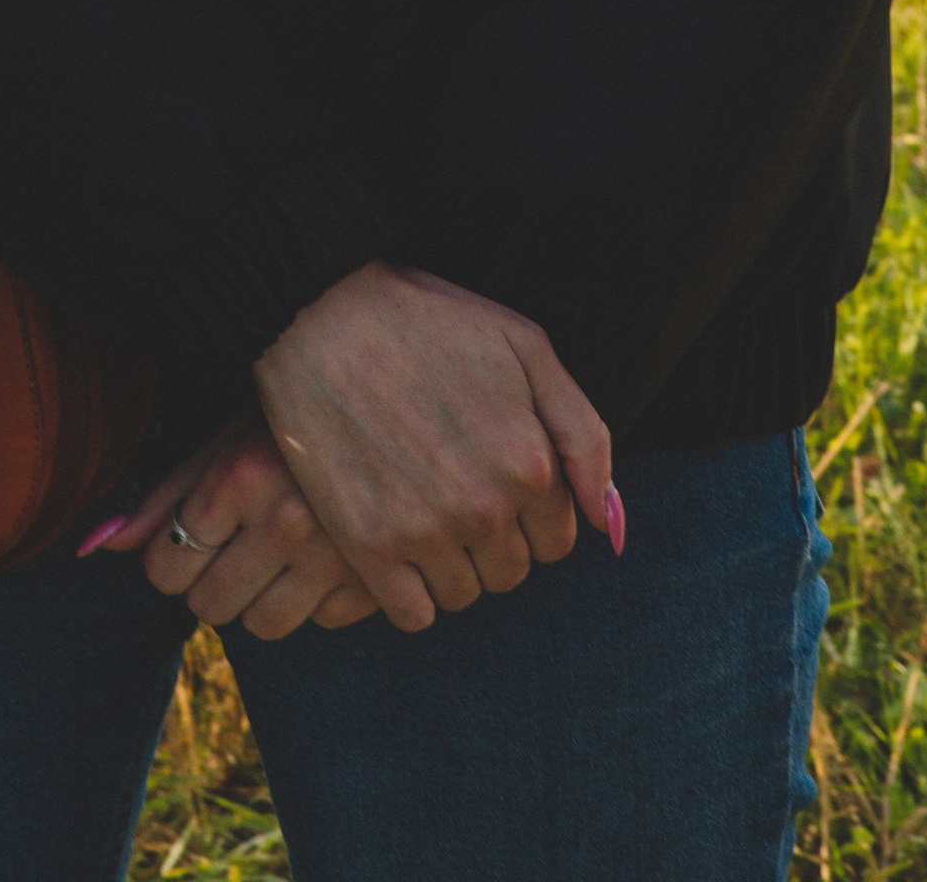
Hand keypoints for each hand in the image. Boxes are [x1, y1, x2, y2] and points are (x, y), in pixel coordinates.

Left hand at [99, 415, 378, 639]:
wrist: (390, 397)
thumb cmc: (288, 417)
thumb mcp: (223, 438)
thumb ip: (162, 497)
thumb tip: (91, 547)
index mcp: (240, 476)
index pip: (167, 568)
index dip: (170, 558)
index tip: (190, 537)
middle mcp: (287, 520)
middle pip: (210, 607)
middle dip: (211, 582)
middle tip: (234, 544)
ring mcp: (338, 555)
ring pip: (264, 626)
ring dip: (261, 598)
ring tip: (276, 551)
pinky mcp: (379, 580)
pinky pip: (322, 621)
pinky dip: (318, 597)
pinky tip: (325, 551)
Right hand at [252, 260, 615, 633]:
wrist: (315, 311)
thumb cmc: (425, 319)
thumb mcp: (525, 346)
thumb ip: (583, 436)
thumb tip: (611, 523)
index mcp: (529, 461)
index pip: (556, 540)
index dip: (528, 512)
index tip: (492, 477)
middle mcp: (485, 506)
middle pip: (511, 573)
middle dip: (492, 540)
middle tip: (451, 488)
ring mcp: (425, 530)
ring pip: (464, 595)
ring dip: (450, 565)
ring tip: (418, 507)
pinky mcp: (367, 545)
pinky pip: (412, 613)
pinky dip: (408, 592)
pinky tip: (392, 543)